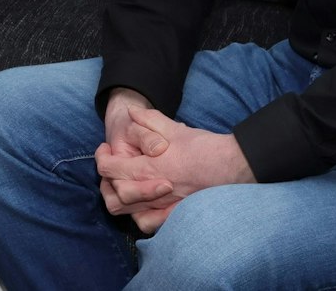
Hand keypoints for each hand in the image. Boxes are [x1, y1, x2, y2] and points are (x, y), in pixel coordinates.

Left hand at [95, 102, 254, 234]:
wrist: (233, 166)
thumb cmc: (204, 147)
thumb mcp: (175, 128)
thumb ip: (149, 119)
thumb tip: (131, 112)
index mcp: (149, 167)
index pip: (110, 170)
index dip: (103, 158)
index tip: (107, 150)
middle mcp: (152, 191)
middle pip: (114, 194)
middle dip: (107, 180)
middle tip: (113, 166)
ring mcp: (163, 206)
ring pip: (127, 212)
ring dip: (120, 199)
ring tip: (124, 184)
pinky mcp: (174, 214)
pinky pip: (147, 223)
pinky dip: (140, 216)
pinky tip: (143, 203)